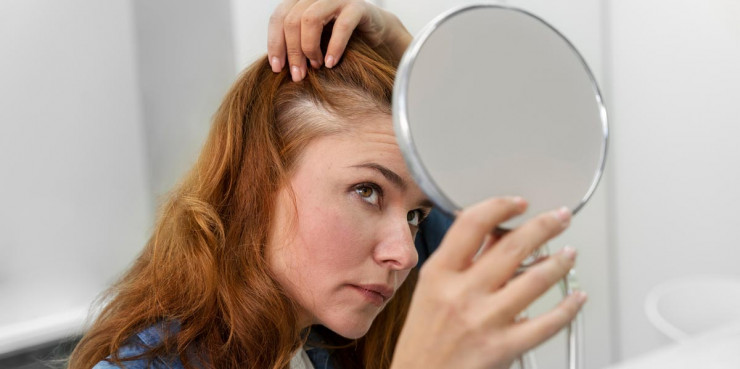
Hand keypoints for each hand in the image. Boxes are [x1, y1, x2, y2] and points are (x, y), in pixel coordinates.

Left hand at [267, 0, 411, 81]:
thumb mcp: (312, 40)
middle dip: (293, 51)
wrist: (374, 33)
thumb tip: (276, 66)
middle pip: (292, 20)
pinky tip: (331, 63)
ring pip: (310, 19)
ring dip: (310, 48)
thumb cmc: (338, 39)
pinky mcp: (357, 7)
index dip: (275, 43)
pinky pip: (342, 26)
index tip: (277, 68)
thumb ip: (294, 44)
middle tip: (298, 75)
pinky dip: (334, 47)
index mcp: (301, 0)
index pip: (278, 17)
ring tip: (316, 67)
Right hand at [391, 197, 586, 368]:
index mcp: (439, 274)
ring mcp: (485, 320)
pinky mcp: (504, 347)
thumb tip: (494, 233)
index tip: (518, 203)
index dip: (501, 206)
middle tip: (559, 218)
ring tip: (568, 253)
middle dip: (544, 225)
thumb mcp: (431, 291)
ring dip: (560, 261)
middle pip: (513, 246)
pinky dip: (568, 306)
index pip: (472, 224)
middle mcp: (462, 293)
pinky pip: (548, 323)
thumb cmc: (424, 338)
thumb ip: (462, 261)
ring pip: (536, 280)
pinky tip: (575, 296)